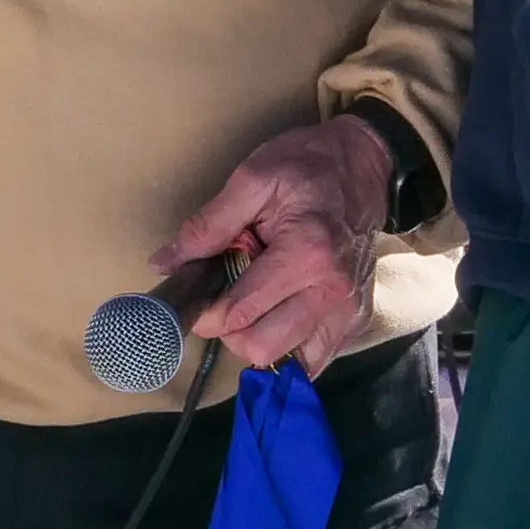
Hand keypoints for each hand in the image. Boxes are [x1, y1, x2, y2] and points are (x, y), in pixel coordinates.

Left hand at [147, 113, 389, 374]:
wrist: (365, 164)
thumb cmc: (308, 165)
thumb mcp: (252, 179)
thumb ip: (208, 225)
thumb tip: (164, 263)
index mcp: (305, 255)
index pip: (238, 314)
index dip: (207, 312)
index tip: (200, 291)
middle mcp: (332, 292)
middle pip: (260, 349)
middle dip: (232, 330)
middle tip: (230, 295)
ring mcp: (349, 311)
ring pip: (289, 364)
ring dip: (262, 341)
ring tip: (258, 303)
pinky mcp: (357, 320)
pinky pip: (315, 360)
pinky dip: (290, 346)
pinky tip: (281, 312)